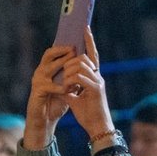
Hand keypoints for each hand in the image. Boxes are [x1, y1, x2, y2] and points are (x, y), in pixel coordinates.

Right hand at [24, 45, 75, 148]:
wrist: (45, 119)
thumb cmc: (57, 101)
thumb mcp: (68, 85)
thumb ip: (74, 75)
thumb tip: (87, 63)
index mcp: (47, 68)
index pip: (54, 51)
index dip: (63, 45)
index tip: (70, 42)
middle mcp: (40, 71)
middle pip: (49, 54)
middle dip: (62, 51)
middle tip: (74, 50)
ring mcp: (37, 81)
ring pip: (48, 68)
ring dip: (61, 66)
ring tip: (73, 66)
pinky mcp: (37, 92)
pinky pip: (49, 86)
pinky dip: (60, 87)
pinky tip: (69, 90)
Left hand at [62, 27, 113, 145]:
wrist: (97, 128)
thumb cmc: (87, 115)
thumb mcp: (74, 98)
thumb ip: (68, 88)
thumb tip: (58, 82)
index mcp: (94, 78)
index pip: (92, 55)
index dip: (89, 41)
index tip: (85, 28)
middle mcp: (98, 77)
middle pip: (84, 58)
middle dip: (70, 61)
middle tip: (63, 74)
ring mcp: (98, 82)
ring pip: (81, 66)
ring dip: (69, 72)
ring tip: (65, 84)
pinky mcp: (96, 90)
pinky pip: (81, 78)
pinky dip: (71, 81)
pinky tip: (67, 88)